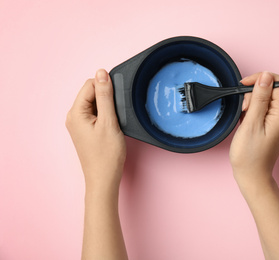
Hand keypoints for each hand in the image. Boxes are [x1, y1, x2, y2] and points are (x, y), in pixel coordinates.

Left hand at [66, 69, 125, 190]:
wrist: (104, 178)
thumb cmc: (106, 155)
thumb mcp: (109, 122)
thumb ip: (105, 96)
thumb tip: (101, 73)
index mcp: (75, 112)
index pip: (90, 85)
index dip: (106, 89)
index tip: (117, 102)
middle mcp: (73, 116)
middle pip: (92, 93)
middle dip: (106, 99)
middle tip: (115, 116)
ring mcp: (79, 124)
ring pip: (95, 103)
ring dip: (107, 108)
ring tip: (113, 124)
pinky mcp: (85, 130)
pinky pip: (96, 113)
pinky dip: (106, 116)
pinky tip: (111, 127)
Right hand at [230, 71, 278, 189]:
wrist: (252, 176)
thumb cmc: (250, 155)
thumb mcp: (251, 123)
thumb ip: (259, 98)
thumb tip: (266, 76)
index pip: (278, 82)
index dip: (261, 79)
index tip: (245, 85)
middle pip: (272, 89)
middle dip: (254, 94)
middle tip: (244, 109)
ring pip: (266, 98)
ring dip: (252, 103)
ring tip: (244, 119)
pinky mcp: (274, 124)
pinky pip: (264, 108)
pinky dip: (253, 111)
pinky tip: (247, 122)